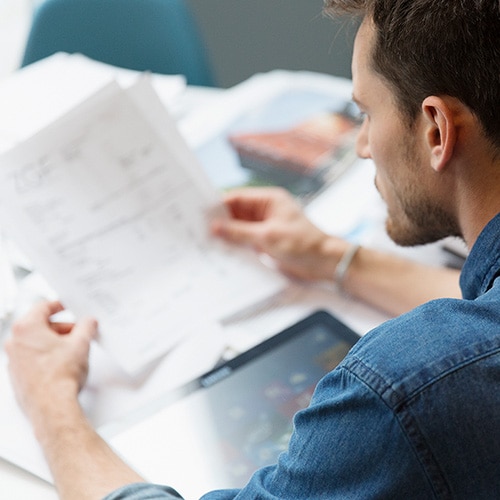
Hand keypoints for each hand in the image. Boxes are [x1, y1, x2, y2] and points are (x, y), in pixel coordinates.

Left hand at [4, 301, 96, 422]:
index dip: (59, 305)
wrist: (53, 406)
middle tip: (77, 331)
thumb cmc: (60, 377)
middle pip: (39, 326)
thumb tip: (89, 322)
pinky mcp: (17, 376)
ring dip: (54, 343)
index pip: (42, 306)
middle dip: (61, 328)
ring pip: (35, 343)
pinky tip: (62, 365)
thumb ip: (86, 327)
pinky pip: (32, 359)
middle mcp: (14, 343)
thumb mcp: (81, 343)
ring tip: (73, 350)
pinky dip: (46, 357)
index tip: (66, 306)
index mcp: (26, 328)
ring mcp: (13, 361)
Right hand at [211, 187, 348, 280]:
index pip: (237, 198)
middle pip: (236, 213)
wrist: (325, 263)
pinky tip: (222, 252)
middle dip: (220, 222)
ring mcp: (265, 227)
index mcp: (268, 200)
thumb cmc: (303, 245)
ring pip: (238, 228)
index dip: (218, 205)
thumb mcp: (268, 237)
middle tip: (198, 230)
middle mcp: (265, 211)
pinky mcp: (265, 243)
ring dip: (226, 236)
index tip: (200, 214)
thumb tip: (215, 227)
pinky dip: (235, 246)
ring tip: (205, 243)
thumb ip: (240, 232)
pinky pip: (245, 241)